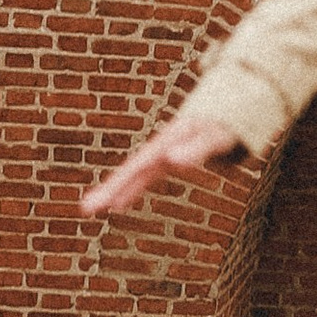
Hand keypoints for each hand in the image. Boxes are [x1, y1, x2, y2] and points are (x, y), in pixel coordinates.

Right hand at [80, 115, 244, 217]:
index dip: (116, 184)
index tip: (96, 202)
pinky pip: (147, 177)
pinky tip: (119, 204)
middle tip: (84, 209)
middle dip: (109, 189)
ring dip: (115, 191)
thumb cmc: (227, 124)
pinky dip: (133, 189)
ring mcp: (164, 154)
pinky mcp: (171, 159)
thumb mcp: (216, 137)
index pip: (137, 166)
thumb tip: (171, 161)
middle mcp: (162, 147)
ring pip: (135, 175)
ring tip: (91, 208)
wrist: (231, 107)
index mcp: (168, 141)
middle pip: (131, 170)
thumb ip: (197, 147)